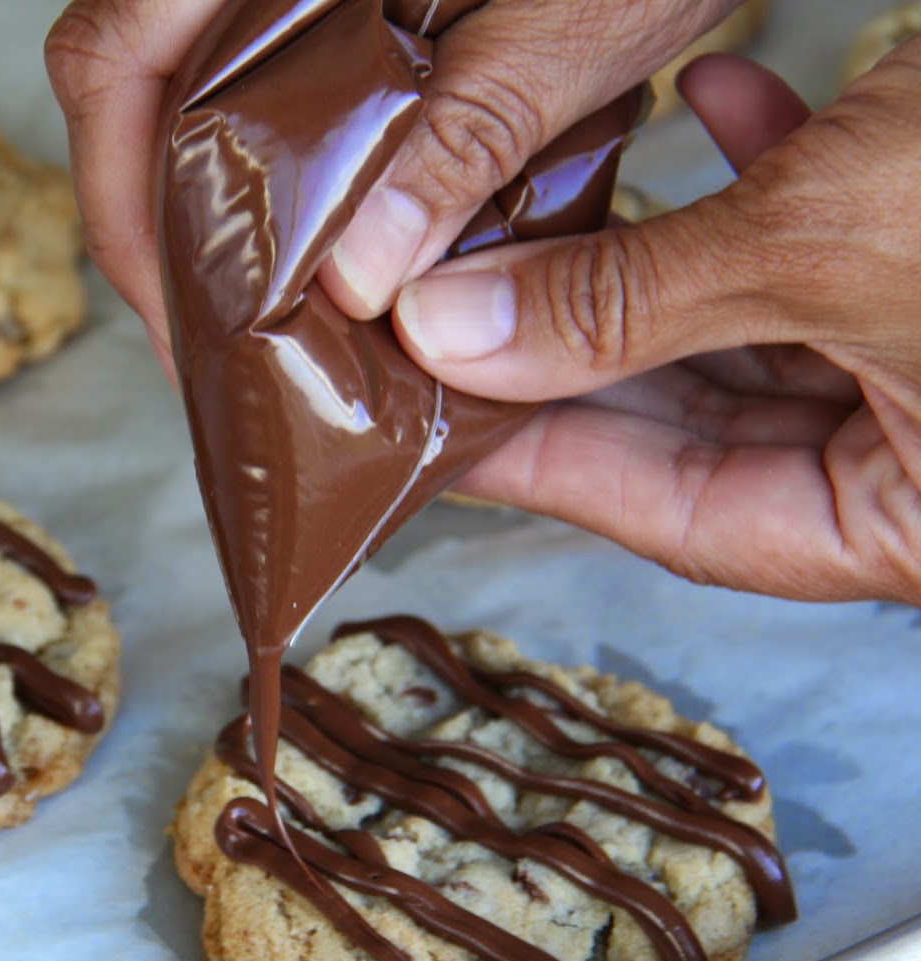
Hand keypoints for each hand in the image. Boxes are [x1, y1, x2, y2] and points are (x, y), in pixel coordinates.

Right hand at [45, 0, 745, 373]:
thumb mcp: (573, 15)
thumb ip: (463, 135)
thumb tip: (366, 280)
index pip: (112, 52)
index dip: (111, 189)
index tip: (169, 306)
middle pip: (144, 88)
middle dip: (167, 224)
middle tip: (222, 341)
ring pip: (208, 96)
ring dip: (229, 207)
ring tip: (276, 314)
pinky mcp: (354, 4)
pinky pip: (280, 88)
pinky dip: (295, 173)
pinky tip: (345, 243)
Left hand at [395, 48, 920, 603]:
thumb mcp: (831, 241)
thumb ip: (630, 304)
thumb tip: (450, 338)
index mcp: (919, 520)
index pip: (683, 515)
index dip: (544, 460)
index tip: (424, 422)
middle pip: (704, 425)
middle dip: (574, 354)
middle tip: (443, 316)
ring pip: (755, 325)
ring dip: (652, 257)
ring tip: (538, 216)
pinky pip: (834, 236)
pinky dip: (766, 168)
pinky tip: (707, 104)